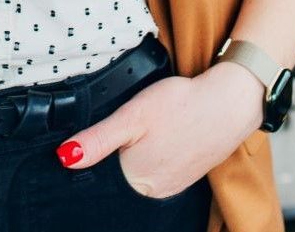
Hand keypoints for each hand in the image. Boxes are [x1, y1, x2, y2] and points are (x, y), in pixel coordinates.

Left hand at [54, 62, 263, 198]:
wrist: (229, 104)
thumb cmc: (181, 105)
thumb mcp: (132, 116)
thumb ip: (98, 139)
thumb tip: (65, 158)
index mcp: (134, 178)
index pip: (99, 174)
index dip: (93, 152)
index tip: (98, 134)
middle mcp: (151, 191)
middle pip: (117, 175)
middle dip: (113, 154)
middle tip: (128, 124)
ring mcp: (169, 187)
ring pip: (137, 172)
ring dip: (134, 154)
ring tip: (145, 128)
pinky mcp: (183, 178)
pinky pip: (157, 171)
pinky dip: (152, 155)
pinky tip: (159, 136)